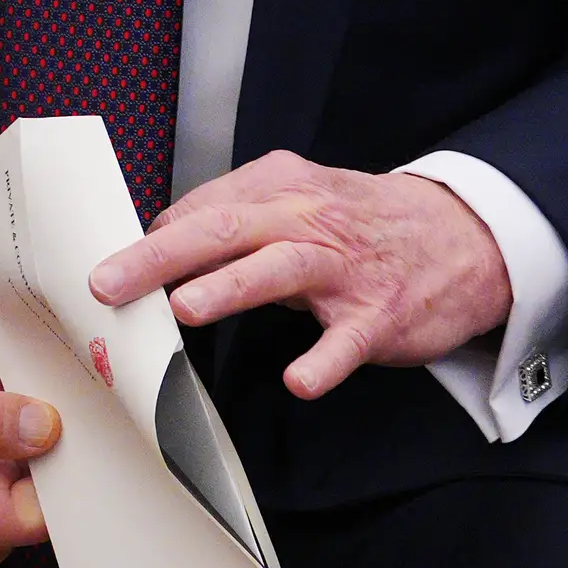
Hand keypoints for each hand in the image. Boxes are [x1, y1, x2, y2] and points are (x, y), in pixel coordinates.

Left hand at [87, 151, 512, 399]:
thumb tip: (155, 244)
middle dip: (160, 257)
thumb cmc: (361, 222)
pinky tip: (299, 381)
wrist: (464, 235)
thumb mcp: (295, 200)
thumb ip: (232, 219)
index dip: (150, 241)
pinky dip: (324, 361)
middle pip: (225, 229)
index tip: (104, 269)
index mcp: (278, 187)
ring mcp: (344, 268)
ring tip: (184, 308)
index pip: (200, 210)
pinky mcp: (380, 314)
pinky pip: (348, 340)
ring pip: (280, 269)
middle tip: (109, 283)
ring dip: (231, 287)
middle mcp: (306, 219)